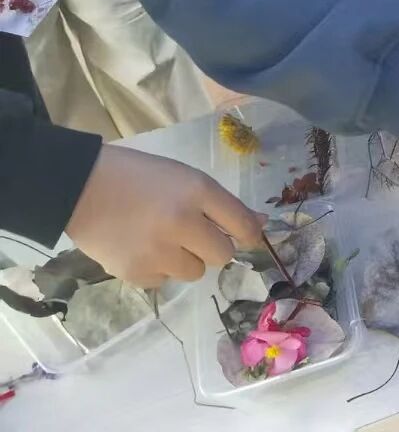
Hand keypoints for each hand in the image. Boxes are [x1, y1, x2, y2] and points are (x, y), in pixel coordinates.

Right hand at [65, 146, 264, 288]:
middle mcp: (182, 223)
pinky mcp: (135, 273)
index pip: (242, 223)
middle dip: (212, 247)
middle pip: (222, 255)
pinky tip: (141, 248)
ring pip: (195, 272)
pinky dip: (158, 269)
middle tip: (193, 235)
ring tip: (162, 240)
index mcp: (197, 191)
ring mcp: (158, 251)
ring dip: (186, 260)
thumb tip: (258, 225)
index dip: (250, 234)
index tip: (248, 237)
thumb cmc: (139, 177)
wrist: (80, 188)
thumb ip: (221, 204)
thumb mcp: (185, 178)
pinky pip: (165, 281)